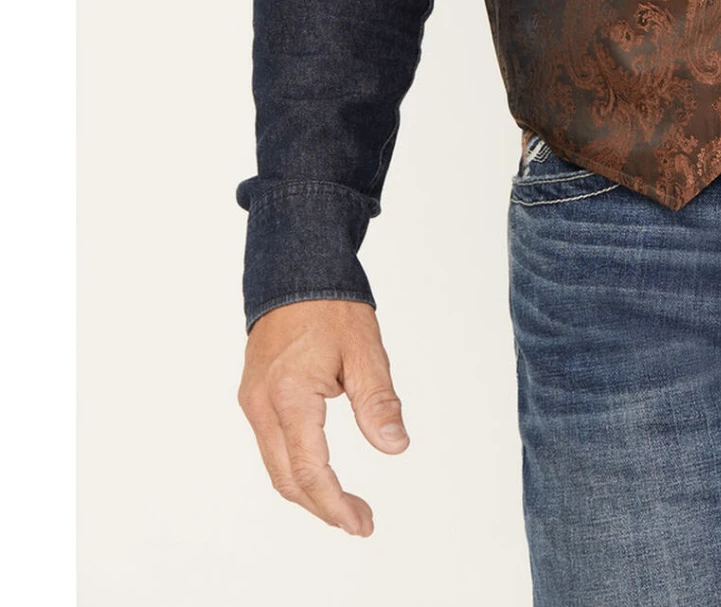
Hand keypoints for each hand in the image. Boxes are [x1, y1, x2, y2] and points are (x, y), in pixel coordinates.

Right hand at [238, 298, 408, 535]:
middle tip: (359, 521)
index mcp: (289, 396)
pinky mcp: (254, 394)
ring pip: (275, 466)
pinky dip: (294, 467)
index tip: (361, 523)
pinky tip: (319, 472)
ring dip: (308, 491)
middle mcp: (261, 405)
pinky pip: (271, 445)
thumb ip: (378, 402)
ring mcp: (253, 400)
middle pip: (286, 478)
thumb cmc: (330, 304)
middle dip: (322, 507)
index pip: (309, 471)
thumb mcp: (366, 351)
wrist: (295, 268)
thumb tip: (395, 446)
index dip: (335, 504)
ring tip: (344, 505)